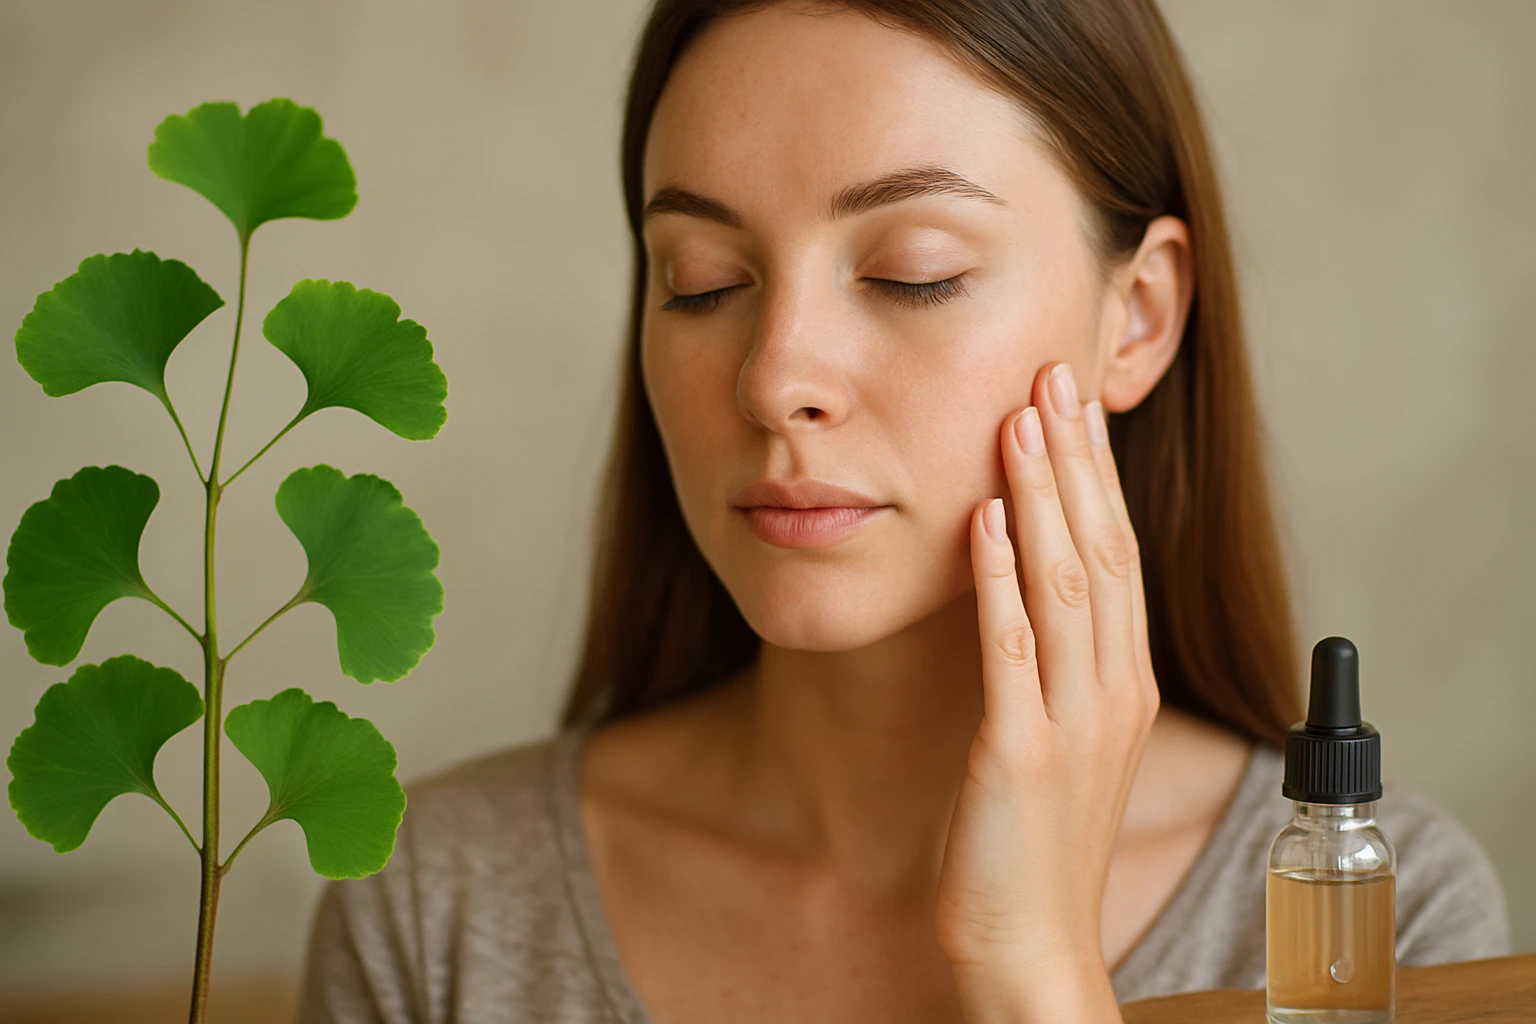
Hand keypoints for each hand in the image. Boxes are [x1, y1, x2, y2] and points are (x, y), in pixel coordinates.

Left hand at [934, 360, 1159, 1019]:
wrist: (1030, 945)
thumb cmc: (1033, 842)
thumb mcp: (1059, 738)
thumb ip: (1054, 664)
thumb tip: (1025, 584)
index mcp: (1122, 682)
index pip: (1118, 554)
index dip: (1096, 474)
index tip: (1073, 401)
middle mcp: (1111, 690)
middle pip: (1103, 550)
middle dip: (1076, 459)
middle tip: (1053, 374)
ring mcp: (1071, 721)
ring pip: (1068, 583)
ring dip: (1042, 497)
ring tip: (1020, 420)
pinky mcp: (1019, 754)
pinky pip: (1012, 650)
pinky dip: (999, 579)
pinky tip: (982, 519)